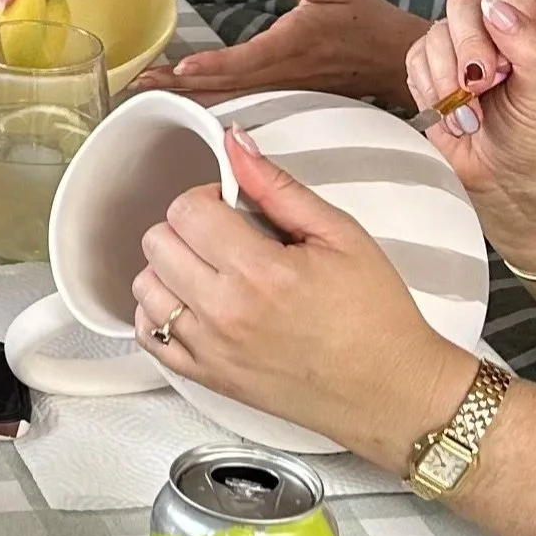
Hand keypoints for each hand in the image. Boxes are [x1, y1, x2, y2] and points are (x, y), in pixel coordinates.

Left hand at [131, 128, 474, 475]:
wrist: (390, 390)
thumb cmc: (375, 319)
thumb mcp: (340, 235)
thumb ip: (278, 187)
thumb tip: (236, 145)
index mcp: (260, 272)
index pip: (187, 210)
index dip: (210, 196)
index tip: (234, 207)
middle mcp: (226, 313)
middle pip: (158, 243)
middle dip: (188, 227)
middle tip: (226, 236)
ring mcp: (211, 350)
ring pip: (145, 287)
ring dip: (171, 268)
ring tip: (212, 269)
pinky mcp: (208, 378)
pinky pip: (149, 336)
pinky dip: (160, 313)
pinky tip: (194, 303)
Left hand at [159, 0, 426, 103]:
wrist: (396, 58)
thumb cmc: (368, 19)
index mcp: (291, 45)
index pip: (242, 60)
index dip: (208, 66)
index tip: (176, 70)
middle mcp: (283, 73)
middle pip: (223, 85)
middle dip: (180, 87)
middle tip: (137, 86)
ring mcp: (284, 88)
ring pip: (229, 97)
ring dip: (189, 96)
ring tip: (150, 93)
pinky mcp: (287, 94)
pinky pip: (243, 101)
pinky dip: (212, 101)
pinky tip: (189, 101)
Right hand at [404, 0, 535, 211]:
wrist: (510, 180)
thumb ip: (530, 47)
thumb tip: (496, 8)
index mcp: (535, 20)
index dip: (503, 14)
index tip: (507, 56)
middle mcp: (495, 24)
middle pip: (463, 2)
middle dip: (469, 48)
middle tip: (483, 85)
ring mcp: (460, 44)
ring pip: (435, 33)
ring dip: (450, 81)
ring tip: (473, 114)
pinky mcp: (429, 66)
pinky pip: (414, 59)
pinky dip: (431, 92)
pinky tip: (455, 115)